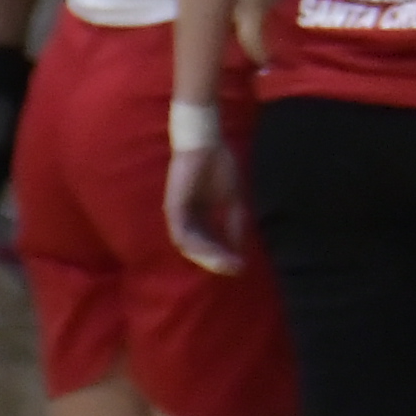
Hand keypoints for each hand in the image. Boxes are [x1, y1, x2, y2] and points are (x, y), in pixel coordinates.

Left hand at [165, 140, 245, 276]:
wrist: (207, 145)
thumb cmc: (219, 166)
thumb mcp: (233, 201)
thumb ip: (234, 224)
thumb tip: (240, 249)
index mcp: (200, 216)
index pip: (211, 243)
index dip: (226, 255)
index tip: (242, 266)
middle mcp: (187, 219)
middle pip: (200, 248)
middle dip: (217, 261)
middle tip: (234, 269)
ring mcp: (178, 216)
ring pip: (190, 246)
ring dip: (207, 257)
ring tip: (225, 264)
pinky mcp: (173, 210)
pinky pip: (182, 235)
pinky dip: (197, 246)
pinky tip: (212, 252)